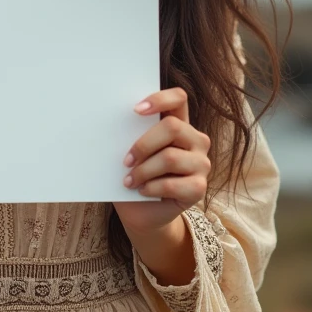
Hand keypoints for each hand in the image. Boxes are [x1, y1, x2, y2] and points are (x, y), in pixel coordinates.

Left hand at [113, 87, 211, 234]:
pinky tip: (142, 191)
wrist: (143, 212)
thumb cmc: (135, 176)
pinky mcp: (199, 188)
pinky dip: (151, 188)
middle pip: (172, 127)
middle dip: (143, 144)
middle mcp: (195, 140)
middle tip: (125, 160)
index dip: (160, 99)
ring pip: (170, 157)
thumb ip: (131, 136)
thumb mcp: (132, 153)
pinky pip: (172, 184)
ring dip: (143, 171)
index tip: (135, 110)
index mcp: (179, 124)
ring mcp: (201, 163)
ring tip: (129, 181)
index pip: (179, 98)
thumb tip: (109, 123)